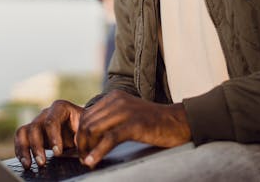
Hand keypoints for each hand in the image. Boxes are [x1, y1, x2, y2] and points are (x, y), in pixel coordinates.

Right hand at [14, 100, 83, 168]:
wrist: (80, 125)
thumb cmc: (84, 126)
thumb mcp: (86, 128)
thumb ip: (82, 136)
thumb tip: (79, 148)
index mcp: (60, 107)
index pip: (52, 121)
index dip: (53, 137)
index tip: (58, 152)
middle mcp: (46, 113)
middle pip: (35, 127)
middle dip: (37, 146)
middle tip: (42, 162)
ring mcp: (37, 122)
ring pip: (24, 132)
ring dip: (24, 149)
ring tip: (28, 164)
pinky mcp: (31, 132)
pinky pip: (20, 138)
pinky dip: (20, 150)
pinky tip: (25, 162)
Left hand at [76, 90, 190, 167]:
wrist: (179, 123)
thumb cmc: (154, 123)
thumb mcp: (129, 115)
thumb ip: (112, 119)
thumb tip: (90, 134)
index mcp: (114, 97)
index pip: (86, 115)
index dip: (80, 135)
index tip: (82, 150)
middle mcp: (117, 100)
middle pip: (87, 123)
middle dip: (81, 143)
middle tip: (82, 159)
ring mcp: (126, 111)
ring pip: (94, 130)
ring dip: (86, 149)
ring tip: (87, 162)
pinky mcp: (134, 124)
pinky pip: (109, 139)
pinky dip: (98, 152)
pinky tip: (92, 161)